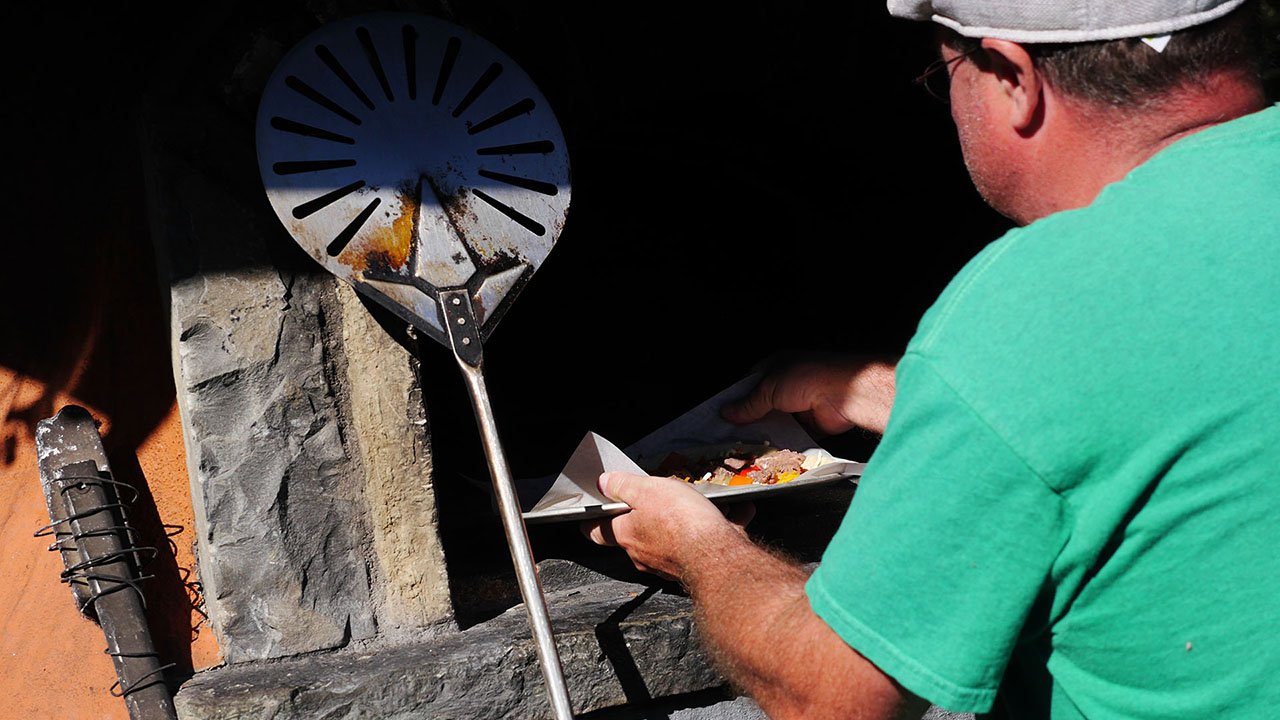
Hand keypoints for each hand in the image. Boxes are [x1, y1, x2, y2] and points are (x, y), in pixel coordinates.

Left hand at [581, 472, 752, 580]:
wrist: (718, 555)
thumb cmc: (680, 523)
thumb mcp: (646, 490)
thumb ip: (623, 485)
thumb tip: (605, 482)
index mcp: (627, 534)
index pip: (597, 532)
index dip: (593, 522)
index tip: (592, 516)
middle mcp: (645, 553)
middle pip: (638, 532)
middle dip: (648, 515)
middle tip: (660, 496)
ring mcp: (670, 562)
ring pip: (674, 537)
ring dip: (688, 519)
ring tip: (705, 502)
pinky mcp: (698, 565)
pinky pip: (706, 542)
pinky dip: (719, 527)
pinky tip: (735, 513)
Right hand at [721, 352, 897, 435]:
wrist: (845, 393)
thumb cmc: (809, 377)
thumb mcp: (770, 387)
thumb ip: (749, 403)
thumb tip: (728, 412)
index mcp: (776, 368)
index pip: (749, 385)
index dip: (736, 400)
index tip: (722, 416)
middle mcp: (787, 385)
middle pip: (762, 406)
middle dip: (749, 420)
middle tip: (731, 435)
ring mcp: (799, 405)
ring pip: (776, 422)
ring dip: (766, 432)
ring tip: (746, 446)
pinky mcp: (810, 424)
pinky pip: (791, 436)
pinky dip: (782, 443)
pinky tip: (769, 451)